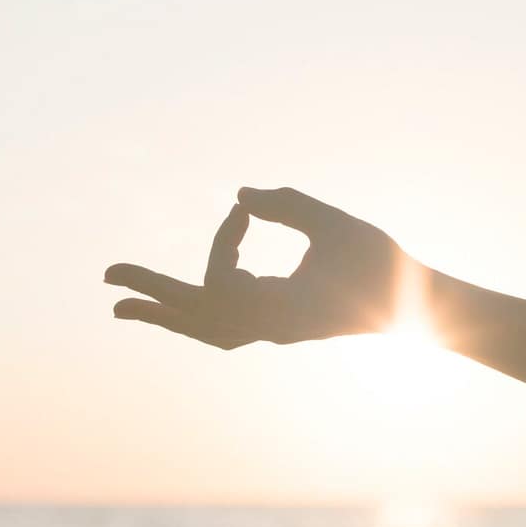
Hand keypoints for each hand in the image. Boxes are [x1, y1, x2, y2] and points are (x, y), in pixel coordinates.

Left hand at [106, 187, 412, 348]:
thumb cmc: (384, 265)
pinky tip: (180, 301)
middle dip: (151, 296)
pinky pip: (226, 327)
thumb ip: (288, 205)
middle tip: (104, 278)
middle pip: (195, 318)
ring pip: (207, 330)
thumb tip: (237, 194)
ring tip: (123, 306)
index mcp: (282, 311)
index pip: (224, 279)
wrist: (420, 312)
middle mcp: (271, 329)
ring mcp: (275, 332)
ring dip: (167, 315)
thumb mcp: (337, 226)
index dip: (222, 240)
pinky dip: (199, 311)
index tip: (243, 212)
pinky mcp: (282, 327)